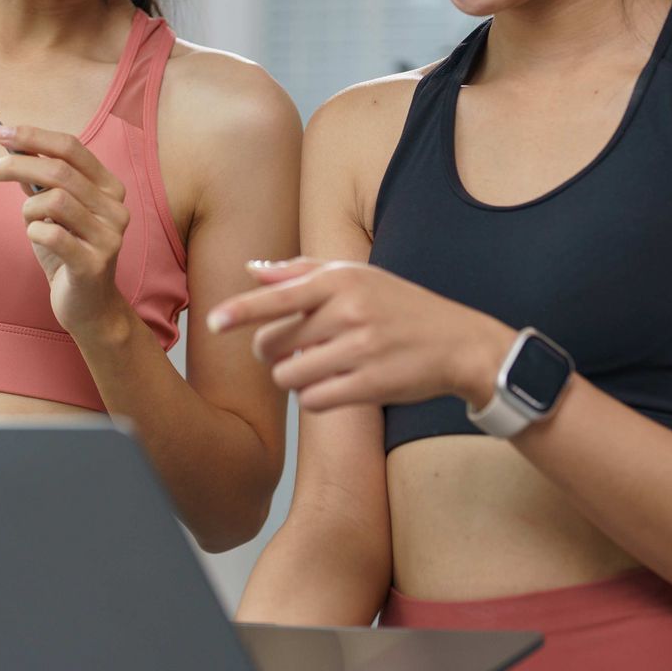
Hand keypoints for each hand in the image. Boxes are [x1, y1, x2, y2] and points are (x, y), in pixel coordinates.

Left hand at [0, 124, 131, 343]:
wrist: (88, 306)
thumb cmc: (67, 253)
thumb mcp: (54, 213)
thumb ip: (40, 182)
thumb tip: (12, 147)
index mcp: (109, 188)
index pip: (72, 147)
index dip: (34, 136)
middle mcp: (115, 208)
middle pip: (60, 170)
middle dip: (15, 164)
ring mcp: (108, 236)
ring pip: (54, 200)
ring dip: (29, 209)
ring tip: (30, 222)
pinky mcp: (93, 264)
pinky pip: (51, 234)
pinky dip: (33, 232)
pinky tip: (37, 239)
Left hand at [206, 259, 510, 412]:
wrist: (459, 343)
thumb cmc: (400, 306)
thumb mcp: (358, 276)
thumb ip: (302, 271)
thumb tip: (252, 270)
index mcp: (342, 281)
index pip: (279, 297)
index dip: (241, 311)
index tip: (212, 322)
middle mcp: (349, 312)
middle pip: (274, 344)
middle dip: (271, 353)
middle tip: (290, 350)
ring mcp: (361, 350)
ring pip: (290, 376)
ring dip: (293, 378)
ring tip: (316, 368)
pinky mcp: (371, 385)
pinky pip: (314, 400)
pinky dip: (315, 398)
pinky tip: (333, 386)